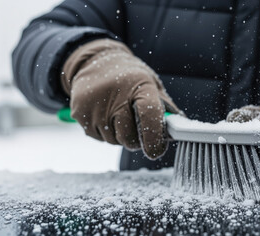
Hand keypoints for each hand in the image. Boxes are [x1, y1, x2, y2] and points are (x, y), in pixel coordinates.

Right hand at [61, 39, 179, 158]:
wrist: (94, 62)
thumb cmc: (129, 76)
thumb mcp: (150, 83)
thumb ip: (165, 106)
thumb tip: (180, 129)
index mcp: (139, 85)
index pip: (148, 114)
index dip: (154, 137)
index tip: (156, 150)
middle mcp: (115, 95)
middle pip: (128, 137)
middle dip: (137, 140)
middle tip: (138, 128)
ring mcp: (94, 106)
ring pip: (113, 141)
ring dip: (120, 136)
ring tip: (118, 114)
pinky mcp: (79, 114)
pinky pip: (98, 137)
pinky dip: (105, 132)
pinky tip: (105, 114)